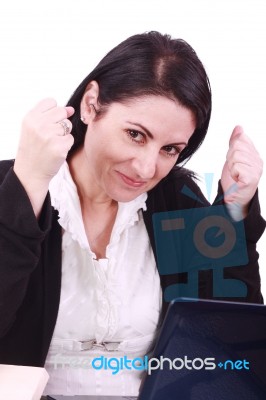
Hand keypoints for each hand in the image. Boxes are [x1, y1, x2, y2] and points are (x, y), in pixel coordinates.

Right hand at [14, 98, 74, 216]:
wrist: (30, 172)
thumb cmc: (33, 149)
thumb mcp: (33, 129)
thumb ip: (49, 115)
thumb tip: (70, 109)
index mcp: (30, 118)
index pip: (51, 102)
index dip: (53, 112)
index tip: (48, 123)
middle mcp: (39, 125)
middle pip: (62, 112)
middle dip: (60, 122)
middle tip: (51, 136)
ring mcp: (49, 136)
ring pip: (68, 125)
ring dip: (63, 134)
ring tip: (52, 144)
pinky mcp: (59, 147)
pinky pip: (71, 138)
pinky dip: (66, 145)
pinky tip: (56, 151)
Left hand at [221, 126, 262, 216]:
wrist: (232, 199)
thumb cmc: (233, 180)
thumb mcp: (232, 158)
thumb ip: (235, 142)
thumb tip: (239, 127)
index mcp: (254, 154)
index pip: (241, 139)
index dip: (232, 150)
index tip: (234, 162)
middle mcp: (258, 161)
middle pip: (237, 146)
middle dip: (230, 158)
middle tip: (234, 170)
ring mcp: (256, 169)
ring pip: (236, 156)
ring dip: (231, 167)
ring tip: (235, 175)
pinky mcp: (251, 178)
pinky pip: (237, 166)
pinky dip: (232, 173)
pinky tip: (236, 180)